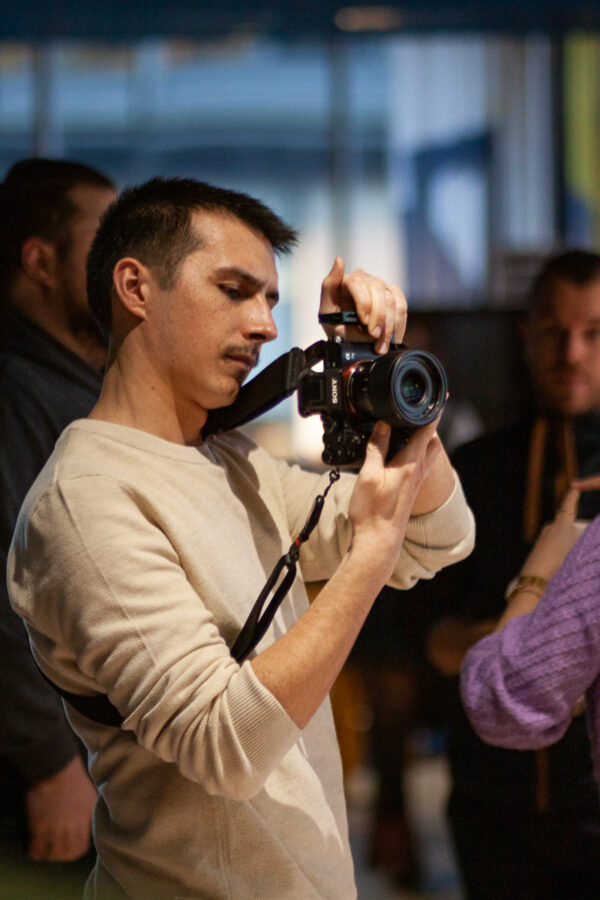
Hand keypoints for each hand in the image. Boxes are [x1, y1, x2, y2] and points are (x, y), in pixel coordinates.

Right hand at [26, 755, 95, 861]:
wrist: (57, 768)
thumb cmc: (74, 778)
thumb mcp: (91, 796)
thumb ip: (89, 814)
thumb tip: (88, 824)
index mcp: (85, 820)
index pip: (81, 848)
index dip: (75, 851)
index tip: (70, 849)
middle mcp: (72, 827)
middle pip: (67, 854)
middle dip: (61, 855)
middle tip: (55, 851)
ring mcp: (55, 828)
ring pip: (52, 854)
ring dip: (47, 854)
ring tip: (44, 850)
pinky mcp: (40, 826)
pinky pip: (36, 848)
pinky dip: (35, 850)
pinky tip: (34, 846)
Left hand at [319, 257, 406, 353]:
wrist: (352, 345)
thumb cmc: (337, 328)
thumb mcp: (327, 312)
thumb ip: (329, 286)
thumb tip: (339, 260)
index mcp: (347, 281)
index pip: (358, 282)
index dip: (364, 302)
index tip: (364, 321)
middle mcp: (365, 280)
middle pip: (377, 289)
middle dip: (377, 316)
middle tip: (373, 335)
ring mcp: (381, 287)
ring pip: (391, 300)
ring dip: (387, 326)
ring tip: (379, 343)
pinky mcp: (394, 297)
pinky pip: (401, 307)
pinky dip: (397, 325)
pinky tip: (389, 337)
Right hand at [348, 419, 440, 581]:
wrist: (378, 541)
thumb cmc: (372, 512)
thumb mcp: (369, 475)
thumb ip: (377, 448)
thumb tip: (383, 425)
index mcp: (411, 463)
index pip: (427, 429)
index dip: (432, 410)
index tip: (438, 395)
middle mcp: (419, 470)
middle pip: (431, 438)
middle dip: (426, 421)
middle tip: (416, 407)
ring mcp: (416, 480)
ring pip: (426, 450)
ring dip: (420, 436)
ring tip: (404, 425)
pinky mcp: (411, 487)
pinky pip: (418, 460)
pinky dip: (413, 448)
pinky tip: (397, 449)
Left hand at [521, 487, 584, 581]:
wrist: (536, 579)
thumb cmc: (561, 564)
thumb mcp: (579, 550)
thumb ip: (586, 541)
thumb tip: (584, 536)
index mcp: (561, 525)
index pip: (568, 506)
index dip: (572, 497)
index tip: (574, 488)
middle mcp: (550, 528)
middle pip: (564, 523)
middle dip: (573, 526)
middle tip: (582, 534)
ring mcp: (542, 539)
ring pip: (558, 536)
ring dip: (566, 542)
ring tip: (572, 555)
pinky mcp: (538, 550)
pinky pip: (552, 546)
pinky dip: (558, 551)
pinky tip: (561, 562)